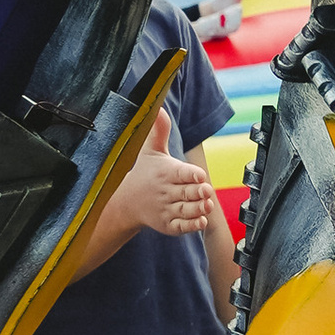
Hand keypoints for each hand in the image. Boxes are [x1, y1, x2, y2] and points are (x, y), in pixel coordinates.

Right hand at [115, 110, 211, 238]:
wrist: (127, 202)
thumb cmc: (145, 172)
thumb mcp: (150, 150)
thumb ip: (159, 130)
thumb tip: (158, 107)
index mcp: (165, 172)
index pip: (180, 173)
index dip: (190, 174)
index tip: (199, 175)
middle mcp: (166, 192)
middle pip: (186, 193)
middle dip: (197, 192)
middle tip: (206, 191)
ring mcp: (166, 210)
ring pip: (185, 210)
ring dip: (197, 209)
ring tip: (207, 205)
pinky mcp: (168, 225)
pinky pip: (181, 227)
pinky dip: (191, 225)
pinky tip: (201, 221)